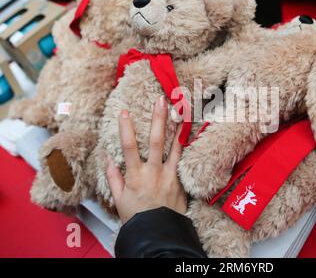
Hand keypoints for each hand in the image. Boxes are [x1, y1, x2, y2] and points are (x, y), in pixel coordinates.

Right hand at [106, 96, 186, 223]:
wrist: (159, 234)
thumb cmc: (137, 217)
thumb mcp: (119, 199)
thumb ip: (114, 177)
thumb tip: (108, 158)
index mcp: (135, 177)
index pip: (129, 148)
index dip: (126, 129)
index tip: (124, 112)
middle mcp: (154, 173)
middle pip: (155, 141)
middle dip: (158, 119)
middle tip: (160, 101)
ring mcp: (169, 176)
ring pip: (175, 148)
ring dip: (177, 128)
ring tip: (181, 111)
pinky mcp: (180, 182)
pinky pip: (183, 161)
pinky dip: (184, 147)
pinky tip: (187, 134)